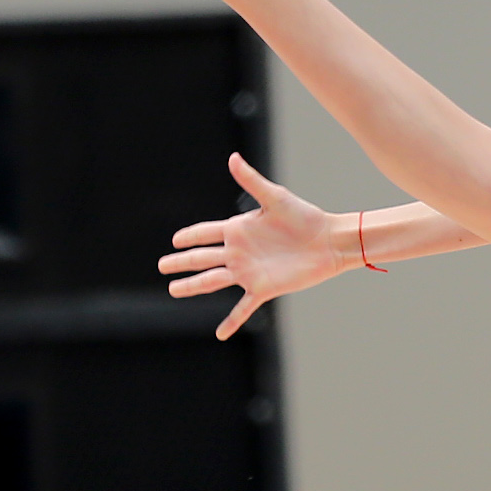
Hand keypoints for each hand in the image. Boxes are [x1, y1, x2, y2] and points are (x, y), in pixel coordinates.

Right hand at [160, 152, 350, 339]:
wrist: (329, 242)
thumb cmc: (305, 217)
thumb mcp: (275, 198)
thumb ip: (251, 181)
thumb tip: (233, 158)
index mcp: (239, 229)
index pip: (205, 233)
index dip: (189, 236)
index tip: (174, 239)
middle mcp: (239, 252)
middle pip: (201, 258)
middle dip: (181, 262)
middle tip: (162, 265)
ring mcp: (249, 272)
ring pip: (212, 281)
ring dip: (192, 286)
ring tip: (173, 290)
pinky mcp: (263, 289)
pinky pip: (243, 308)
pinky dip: (231, 321)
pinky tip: (220, 333)